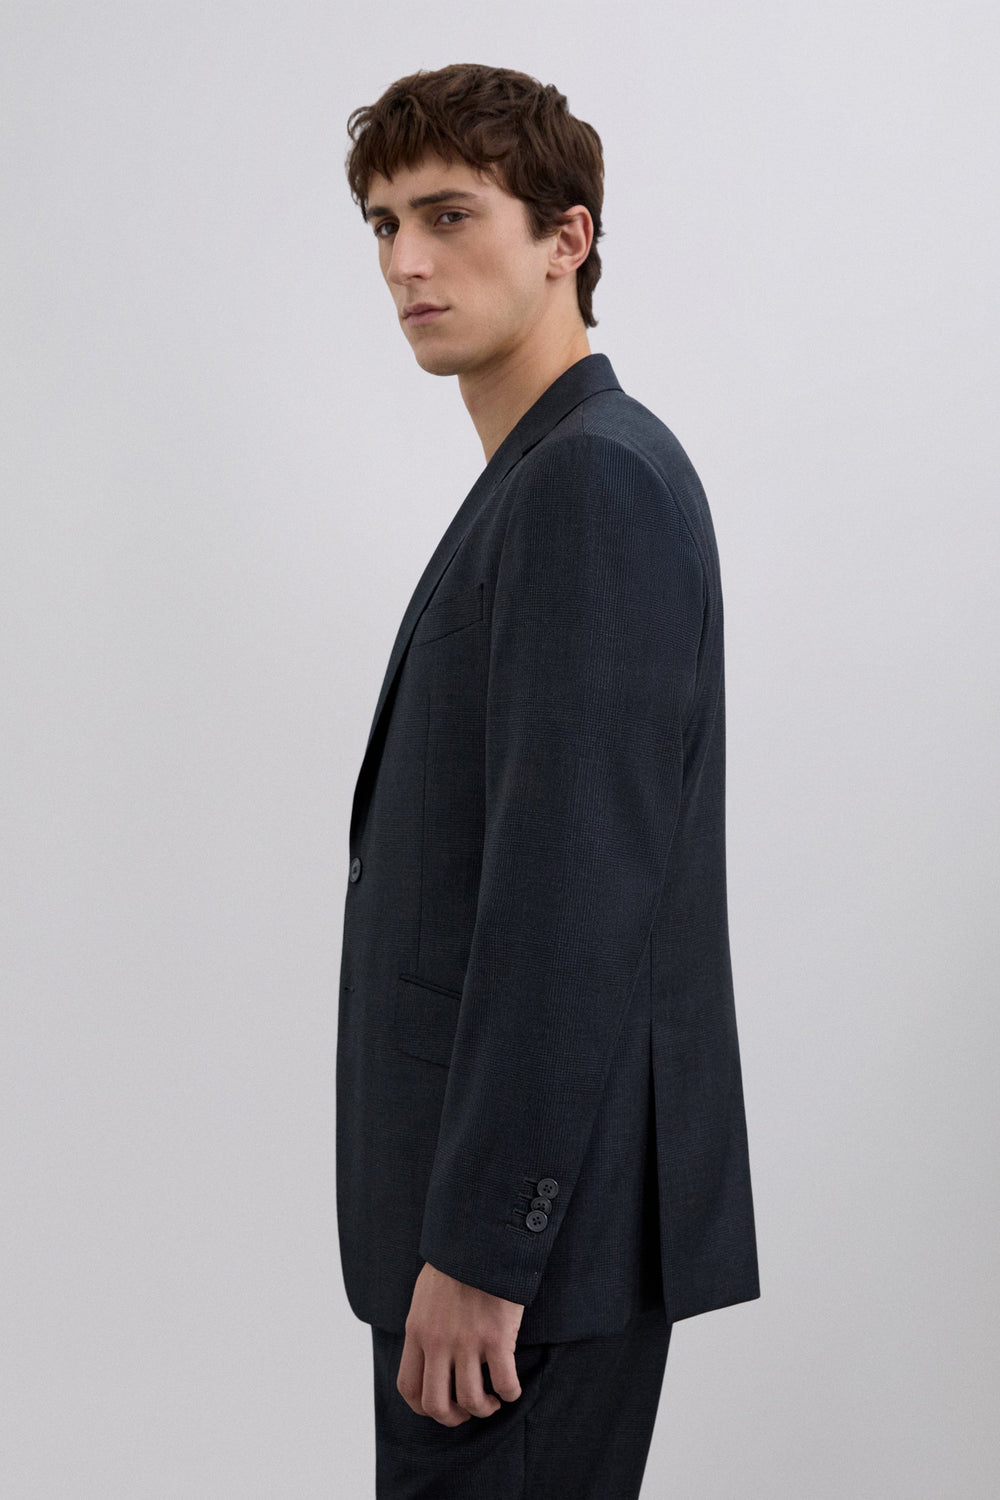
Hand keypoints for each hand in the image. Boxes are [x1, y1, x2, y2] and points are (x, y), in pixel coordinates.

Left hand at [396, 1261, 524, 1424]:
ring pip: (471, 1400)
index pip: (409, 1388)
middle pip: (436, 1404)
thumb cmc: (455, 1266)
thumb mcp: (424, 1298)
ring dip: (484, 1408)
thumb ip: (424, 1328)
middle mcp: (438, 1342)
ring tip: (493, 1400)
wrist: (480, 1240)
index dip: (424, 1408)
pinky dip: (510, 1393)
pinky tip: (511, 1388)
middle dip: (453, 1418)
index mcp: (417, 1332)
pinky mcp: (497, 1338)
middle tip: (468, 1410)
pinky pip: (504, 1383)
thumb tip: (428, 1354)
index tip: (442, 1406)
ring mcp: (468, 1342)